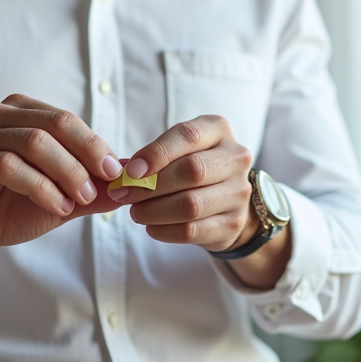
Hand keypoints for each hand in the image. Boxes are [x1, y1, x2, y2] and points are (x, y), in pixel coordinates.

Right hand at [0, 94, 122, 265]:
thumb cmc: (1, 206)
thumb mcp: (56, 198)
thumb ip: (91, 190)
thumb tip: (132, 183)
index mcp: (20, 112)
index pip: (67, 120)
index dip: (97, 145)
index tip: (120, 174)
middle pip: (55, 124)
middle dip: (87, 155)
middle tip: (107, 184)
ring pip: (33, 142)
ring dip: (66, 173)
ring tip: (81, 201)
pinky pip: (8, 166)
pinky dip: (41, 188)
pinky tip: (56, 207)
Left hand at [109, 114, 256, 252]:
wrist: (228, 200)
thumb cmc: (193, 167)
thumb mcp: (178, 151)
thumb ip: (152, 156)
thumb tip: (121, 171)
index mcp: (219, 130)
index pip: (188, 136)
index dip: (156, 153)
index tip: (130, 171)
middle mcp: (236, 157)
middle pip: (191, 171)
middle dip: (150, 185)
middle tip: (123, 194)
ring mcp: (239, 192)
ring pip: (191, 205)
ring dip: (154, 211)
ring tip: (136, 212)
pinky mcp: (234, 222)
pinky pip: (193, 230)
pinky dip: (165, 231)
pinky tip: (151, 227)